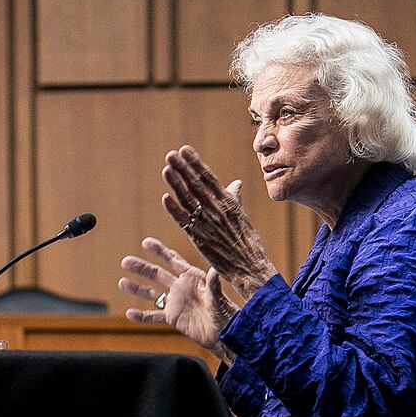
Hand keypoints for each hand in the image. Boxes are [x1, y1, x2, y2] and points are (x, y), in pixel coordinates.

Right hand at [119, 237, 236, 363]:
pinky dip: (142, 315)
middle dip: (141, 268)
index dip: (159, 251)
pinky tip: (130, 313)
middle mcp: (181, 287)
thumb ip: (213, 285)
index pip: (173, 260)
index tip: (146, 242)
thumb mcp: (218, 299)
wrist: (224, 334)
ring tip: (122, 282)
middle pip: (157, 274)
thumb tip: (215, 270)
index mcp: (192, 278)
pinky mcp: (173, 318)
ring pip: (152, 293)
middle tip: (125, 261)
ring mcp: (175, 302)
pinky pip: (154, 316)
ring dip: (137, 288)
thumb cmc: (225, 314)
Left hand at [162, 145, 277, 298]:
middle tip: (171, 154)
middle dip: (183, 169)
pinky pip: (185, 222)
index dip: (195, 163)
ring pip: (188, 200)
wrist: (250, 267)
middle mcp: (217, 210)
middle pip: (196, 185)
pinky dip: (175, 210)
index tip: (184, 149)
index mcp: (228, 202)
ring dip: (176, 184)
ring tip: (166, 169)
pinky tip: (165, 198)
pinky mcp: (200, 239)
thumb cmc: (248, 242)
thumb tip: (235, 183)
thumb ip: (235, 198)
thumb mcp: (243, 216)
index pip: (208, 178)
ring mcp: (208, 224)